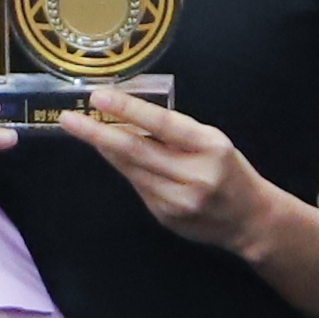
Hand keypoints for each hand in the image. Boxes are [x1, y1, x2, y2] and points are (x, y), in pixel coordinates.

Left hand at [59, 89, 280, 250]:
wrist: (250, 220)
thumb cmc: (229, 170)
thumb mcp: (212, 141)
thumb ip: (175, 130)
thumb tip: (129, 115)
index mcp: (209, 147)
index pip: (162, 124)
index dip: (128, 110)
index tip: (99, 97)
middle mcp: (193, 175)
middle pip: (135, 150)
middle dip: (97, 133)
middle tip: (69, 119)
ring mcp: (177, 200)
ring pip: (130, 169)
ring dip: (105, 149)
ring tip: (85, 130)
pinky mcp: (165, 216)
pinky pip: (137, 186)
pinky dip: (126, 168)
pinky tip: (119, 157)